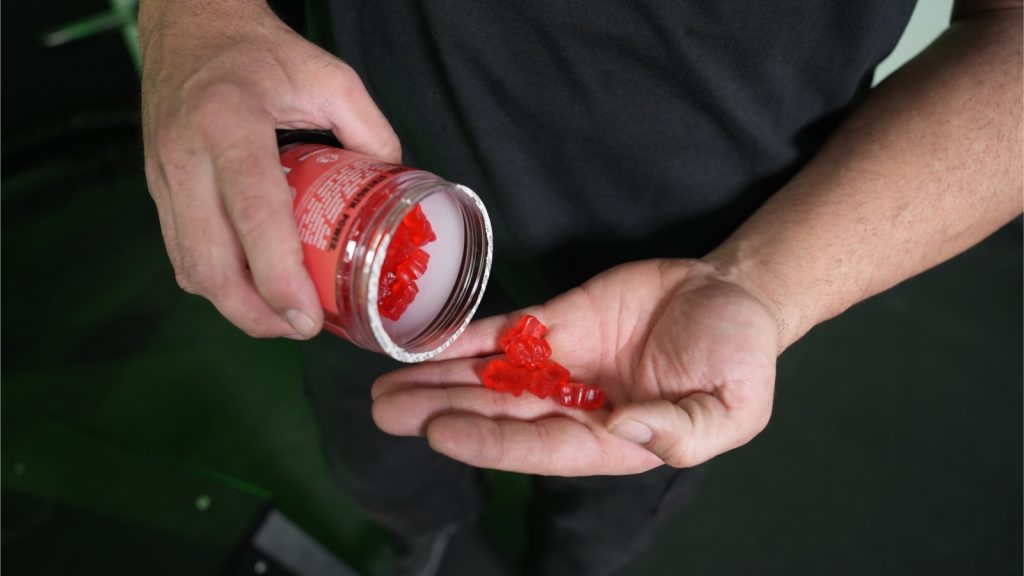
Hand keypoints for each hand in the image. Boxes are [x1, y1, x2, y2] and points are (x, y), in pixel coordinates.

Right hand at [139, 0, 399, 337]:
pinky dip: (215, 282)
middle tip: (299, 329)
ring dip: (233, 306)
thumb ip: (370, 131)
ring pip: (188, 266)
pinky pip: (179, 252)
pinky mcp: (155, 186)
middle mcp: (185, 154)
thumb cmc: (258, 49)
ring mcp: (162, 174)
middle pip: (209, 261)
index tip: (307, 316)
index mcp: (229, 122)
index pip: (253, 214)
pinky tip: (250, 288)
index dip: (278, 276)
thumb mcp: (330, 76)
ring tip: (280, 317)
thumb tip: (395, 191)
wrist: (188, 22)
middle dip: (254, 313)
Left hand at [371, 259, 779, 474]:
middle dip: (441, 412)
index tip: (440, 431)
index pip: (541, 445)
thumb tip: (623, 432)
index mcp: (611, 438)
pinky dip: (465, 335)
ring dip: (439, 378)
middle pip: (499, 413)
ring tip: (384, 385)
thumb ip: (682, 431)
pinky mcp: (558, 321)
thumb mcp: (733, 407)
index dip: (490, 441)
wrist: (733, 295)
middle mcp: (575, 405)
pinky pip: (505, 330)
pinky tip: (425, 340)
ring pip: (490, 374)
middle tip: (385, 411)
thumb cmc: (739, 358)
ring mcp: (561, 362)